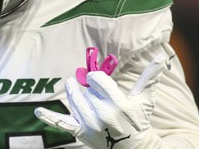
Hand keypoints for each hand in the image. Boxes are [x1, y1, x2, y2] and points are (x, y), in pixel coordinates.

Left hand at [35, 55, 165, 148]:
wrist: (133, 148)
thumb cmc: (138, 120)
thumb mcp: (144, 100)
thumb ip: (149, 78)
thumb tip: (161, 59)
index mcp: (119, 104)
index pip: (98, 80)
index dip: (96, 78)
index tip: (97, 80)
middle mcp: (103, 115)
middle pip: (86, 91)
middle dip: (88, 88)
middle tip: (91, 90)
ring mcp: (90, 125)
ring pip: (74, 101)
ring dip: (73, 93)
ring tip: (73, 86)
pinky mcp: (81, 133)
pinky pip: (62, 124)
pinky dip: (49, 118)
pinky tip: (37, 112)